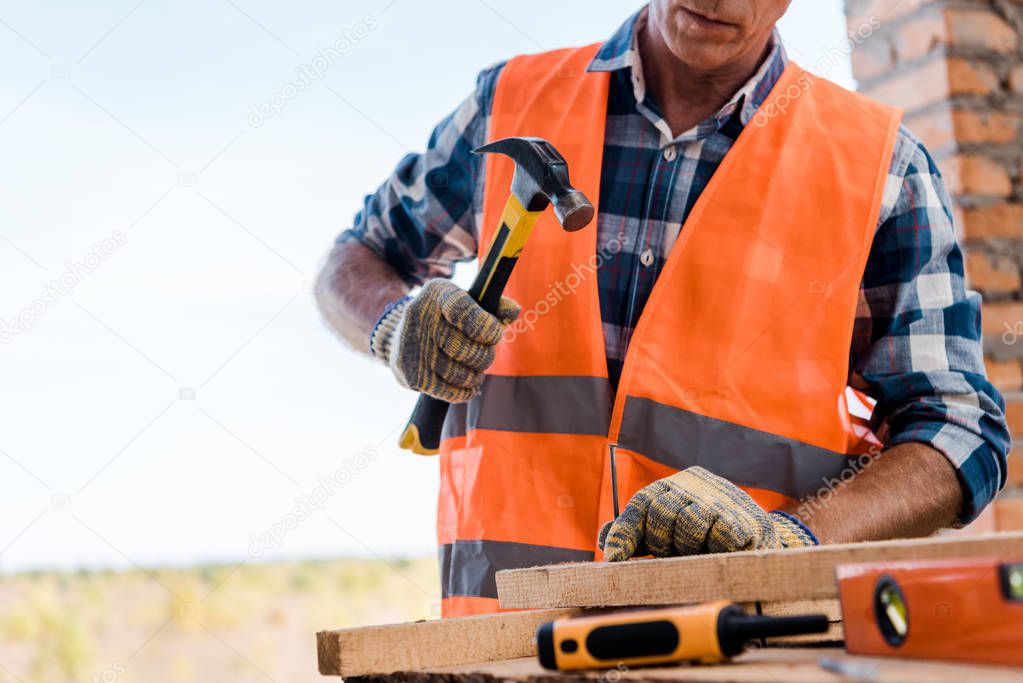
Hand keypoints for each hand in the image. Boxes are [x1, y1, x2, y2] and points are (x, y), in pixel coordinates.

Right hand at [370, 279, 518, 402]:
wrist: (401, 335)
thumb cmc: (447, 318)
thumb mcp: (467, 302)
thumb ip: (493, 307)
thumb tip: (513, 311)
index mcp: (438, 293)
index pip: (463, 310)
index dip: (485, 327)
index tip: (494, 335)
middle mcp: (419, 316)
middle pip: (465, 348)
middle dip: (484, 356)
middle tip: (485, 356)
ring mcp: (411, 346)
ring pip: (459, 373)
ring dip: (475, 376)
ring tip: (476, 371)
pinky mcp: (409, 373)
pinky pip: (448, 391)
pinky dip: (464, 392)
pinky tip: (468, 386)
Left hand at [598, 466, 816, 560]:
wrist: (754, 538)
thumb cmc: (701, 539)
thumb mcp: (665, 536)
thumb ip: (637, 536)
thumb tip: (604, 541)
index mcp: (668, 489)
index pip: (640, 505)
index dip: (625, 533)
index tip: (614, 559)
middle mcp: (690, 485)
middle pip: (662, 513)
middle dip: (663, 543)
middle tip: (674, 554)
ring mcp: (717, 496)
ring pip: (690, 523)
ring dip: (692, 546)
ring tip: (700, 551)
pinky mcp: (743, 514)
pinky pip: (721, 533)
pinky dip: (717, 545)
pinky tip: (722, 548)